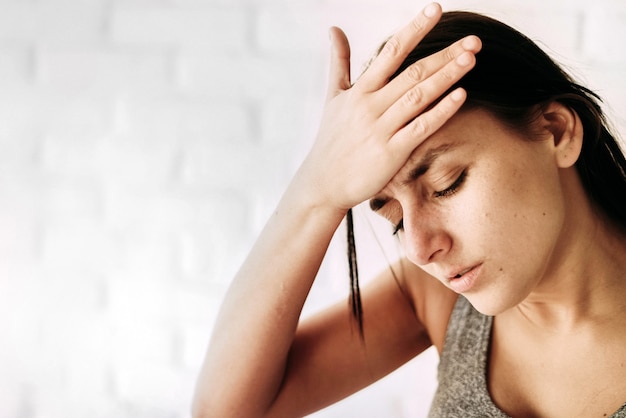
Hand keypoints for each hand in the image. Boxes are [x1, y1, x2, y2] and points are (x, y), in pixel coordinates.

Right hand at [296, 2, 481, 210]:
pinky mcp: (390, 152)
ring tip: (471, 58)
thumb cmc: (331, 140)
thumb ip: (339, 62)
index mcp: (359, 90)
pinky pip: (420, 128)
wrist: (322, 183)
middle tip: (473, 40)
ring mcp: (381, 129)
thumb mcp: (332, 97)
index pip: (391, 52)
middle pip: (412, 72)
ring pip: (419, 96)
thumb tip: (334, 29)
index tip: (436, 9)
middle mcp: (370, 106)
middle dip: (444, 54)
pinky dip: (440, 111)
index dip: (414, 29)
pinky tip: (460, 96)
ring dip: (447, 76)